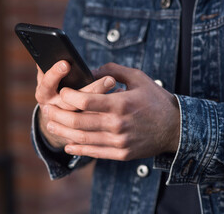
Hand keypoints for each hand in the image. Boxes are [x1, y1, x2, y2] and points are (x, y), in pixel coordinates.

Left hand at [42, 62, 179, 159]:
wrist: (175, 128)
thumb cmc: (155, 100)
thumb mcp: (138, 78)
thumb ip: (113, 71)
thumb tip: (89, 70)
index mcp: (121, 103)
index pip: (86, 101)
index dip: (69, 97)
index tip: (62, 92)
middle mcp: (118, 124)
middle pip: (79, 121)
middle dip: (59, 115)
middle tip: (47, 109)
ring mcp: (119, 141)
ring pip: (83, 138)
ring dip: (63, 131)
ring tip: (50, 124)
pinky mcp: (121, 153)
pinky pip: (95, 152)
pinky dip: (78, 149)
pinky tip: (68, 145)